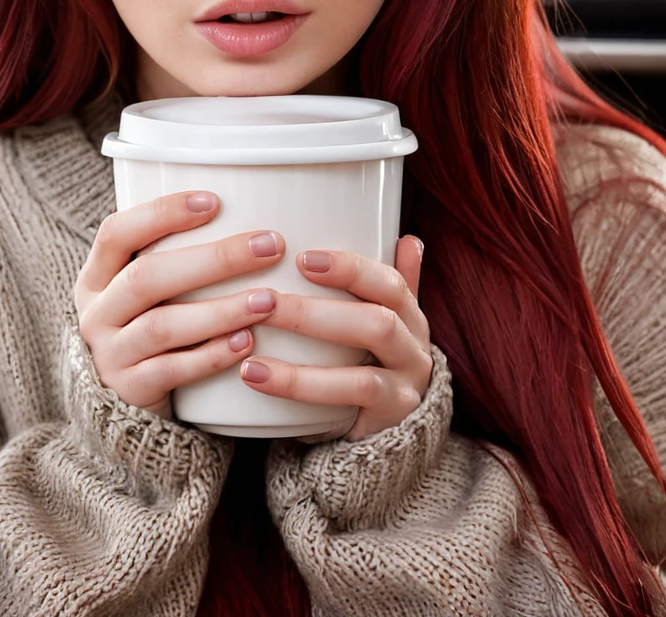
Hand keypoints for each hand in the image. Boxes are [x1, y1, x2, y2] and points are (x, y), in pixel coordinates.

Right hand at [75, 191, 285, 420]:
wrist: (121, 407)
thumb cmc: (148, 327)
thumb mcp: (143, 292)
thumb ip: (173, 258)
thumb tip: (245, 211)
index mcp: (96, 277)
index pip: (117, 232)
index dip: (161, 213)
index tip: (214, 201)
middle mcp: (96, 313)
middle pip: (147, 276)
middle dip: (213, 259)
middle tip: (268, 246)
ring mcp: (109, 355)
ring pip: (162, 326)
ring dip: (220, 310)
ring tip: (267, 300)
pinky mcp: (129, 391)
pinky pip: (172, 371)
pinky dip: (211, 355)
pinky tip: (247, 342)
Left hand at [238, 235, 431, 442]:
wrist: (390, 427)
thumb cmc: (372, 357)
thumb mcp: (382, 318)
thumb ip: (386, 283)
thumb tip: (409, 238)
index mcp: (409, 314)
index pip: (391, 284)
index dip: (351, 269)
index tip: (304, 258)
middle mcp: (414, 350)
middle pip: (379, 324)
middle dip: (317, 312)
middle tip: (266, 301)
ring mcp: (403, 389)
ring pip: (362, 373)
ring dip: (303, 362)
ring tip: (251, 347)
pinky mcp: (384, 421)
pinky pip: (344, 406)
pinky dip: (298, 388)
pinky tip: (256, 375)